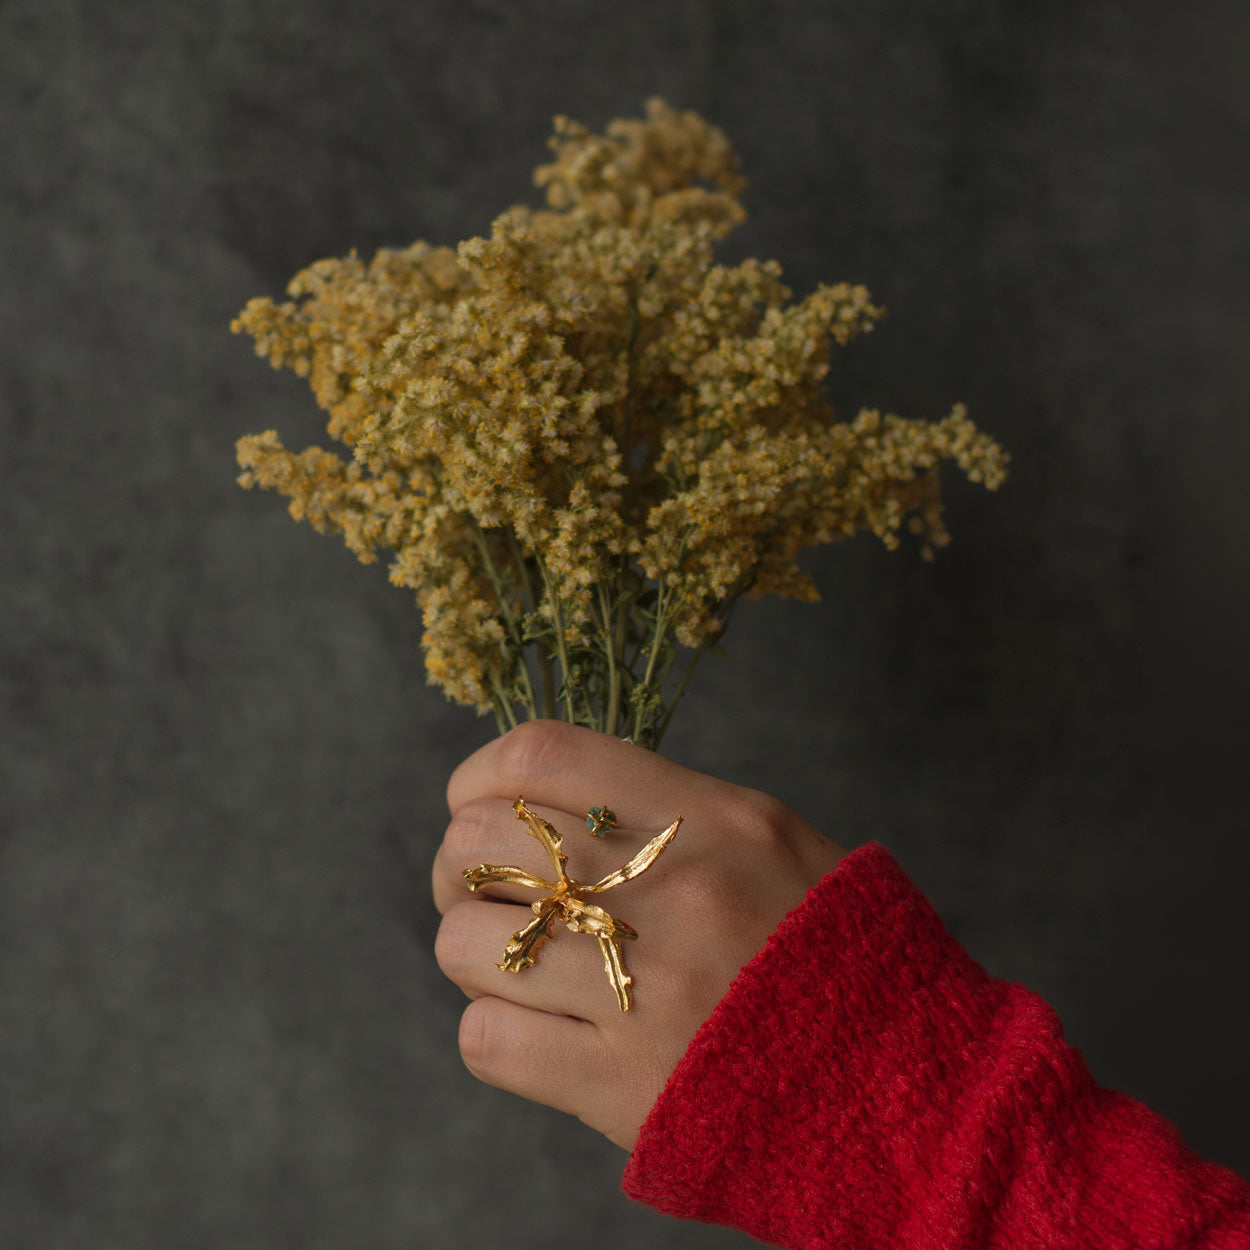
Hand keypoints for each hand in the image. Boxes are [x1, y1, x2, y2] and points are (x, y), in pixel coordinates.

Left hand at [431, 720, 845, 1151]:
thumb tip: (562, 798)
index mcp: (710, 821)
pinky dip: (493, 1027)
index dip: (482, 773)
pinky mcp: (618, 1088)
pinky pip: (486, 1039)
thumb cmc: (837, 952)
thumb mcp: (777, 843)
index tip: (478, 800)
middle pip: (483, 840)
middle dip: (462, 863)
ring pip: (465, 942)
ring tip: (516, 960)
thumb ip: (675, 809)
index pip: (543, 755)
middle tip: (488, 890)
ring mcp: (637, 993)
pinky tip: (535, 1027)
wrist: (907, 1086)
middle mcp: (666, 894)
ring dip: (474, 947)